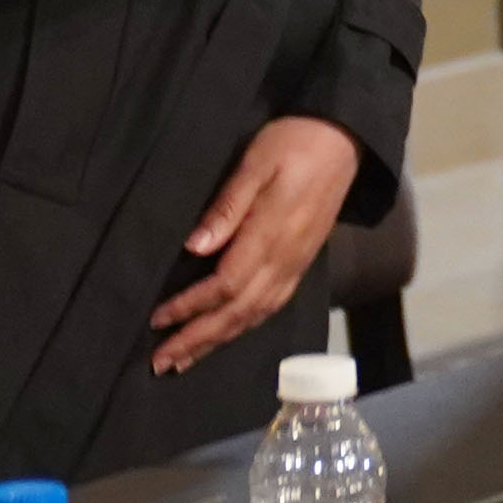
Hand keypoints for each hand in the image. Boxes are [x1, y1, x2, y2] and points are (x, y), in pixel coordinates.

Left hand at [152, 115, 360, 373]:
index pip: (225, 285)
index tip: (157, 319)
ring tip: (186, 359)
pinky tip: (228, 333)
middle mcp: (285, 259)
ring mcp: (296, 263)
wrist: (345, 139)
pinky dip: (245, 326)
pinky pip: (271, 305)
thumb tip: (194, 247)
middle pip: (238, 312)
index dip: (190, 307)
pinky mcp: (302, 261)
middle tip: (161, 363)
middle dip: (199, 339)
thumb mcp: (255, 163)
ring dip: (219, 340)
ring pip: (255, 314)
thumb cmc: (294, 143)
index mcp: (270, 235)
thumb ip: (227, 206)